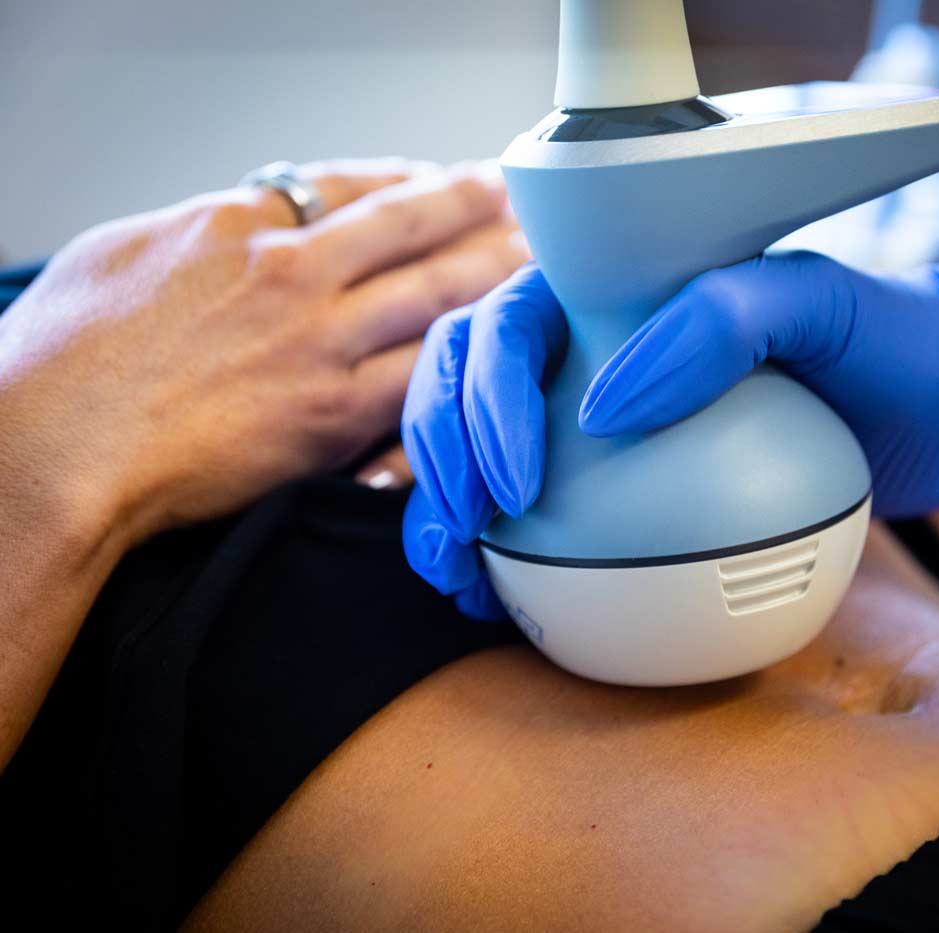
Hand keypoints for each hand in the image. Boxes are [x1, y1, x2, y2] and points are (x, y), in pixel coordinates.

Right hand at [0, 158, 527, 546]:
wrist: (56, 445)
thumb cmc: (63, 358)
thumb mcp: (119, 253)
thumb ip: (195, 232)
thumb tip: (230, 221)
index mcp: (236, 226)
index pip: (346, 186)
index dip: (410, 181)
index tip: (446, 179)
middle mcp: (290, 273)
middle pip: (409, 230)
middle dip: (474, 213)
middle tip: (520, 206)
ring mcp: (318, 342)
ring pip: (433, 295)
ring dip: (494, 275)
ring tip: (536, 264)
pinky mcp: (332, 414)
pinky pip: (422, 379)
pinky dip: (469, 358)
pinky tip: (503, 348)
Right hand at [400, 252, 938, 615]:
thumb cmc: (895, 342)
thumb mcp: (827, 306)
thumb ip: (723, 321)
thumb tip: (604, 406)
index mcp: (620, 289)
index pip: (511, 321)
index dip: (481, 395)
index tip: (517, 483)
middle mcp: (596, 348)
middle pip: (466, 384)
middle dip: (439, 456)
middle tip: (462, 536)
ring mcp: (607, 421)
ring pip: (487, 453)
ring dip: (447, 512)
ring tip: (457, 580)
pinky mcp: (633, 485)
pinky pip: (556, 518)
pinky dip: (513, 560)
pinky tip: (505, 608)